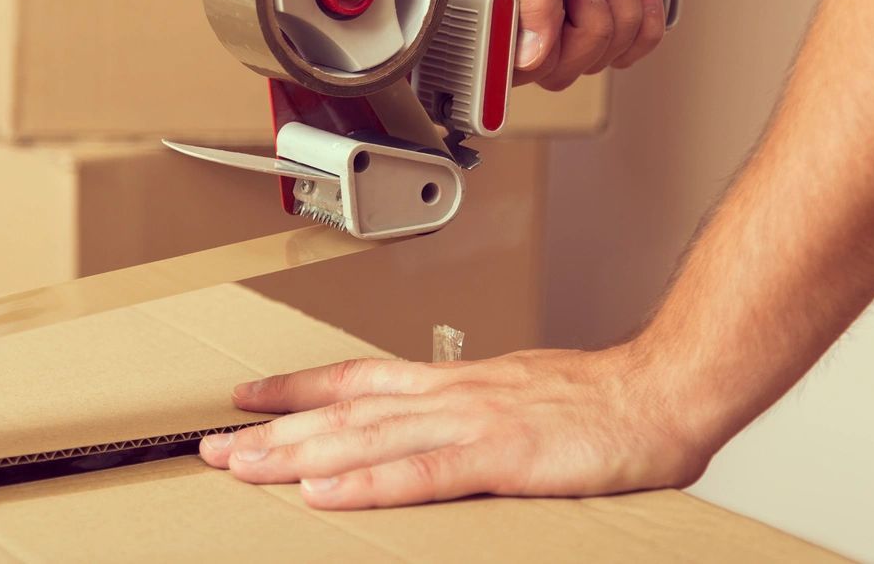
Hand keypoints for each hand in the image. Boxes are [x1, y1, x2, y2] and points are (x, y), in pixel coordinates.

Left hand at [199, 347, 711, 509]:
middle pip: (343, 412)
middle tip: (214, 446)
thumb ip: (463, 410)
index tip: (248, 396)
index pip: (355, 379)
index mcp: (450, 382)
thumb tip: (423, 430)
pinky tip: (327, 494)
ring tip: (242, 468)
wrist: (659, 392)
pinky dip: (369, 485)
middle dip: (274, 432)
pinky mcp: (502, 458)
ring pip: (366, 438)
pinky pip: (423, 475)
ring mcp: (471, 424)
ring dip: (298, 455)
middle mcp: (447, 395)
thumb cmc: (595, 400)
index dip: (296, 388)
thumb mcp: (513, 395)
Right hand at [459, 0, 682, 89]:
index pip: (491, 50)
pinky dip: (644, 22)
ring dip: (621, 15)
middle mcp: (523, 6)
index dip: (526, 49)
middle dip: (588, 26)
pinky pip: (625, 55)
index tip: (556, 22)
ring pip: (591, 62)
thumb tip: (526, 55)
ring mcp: (565, 17)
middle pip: (548, 68)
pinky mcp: (604, 19)